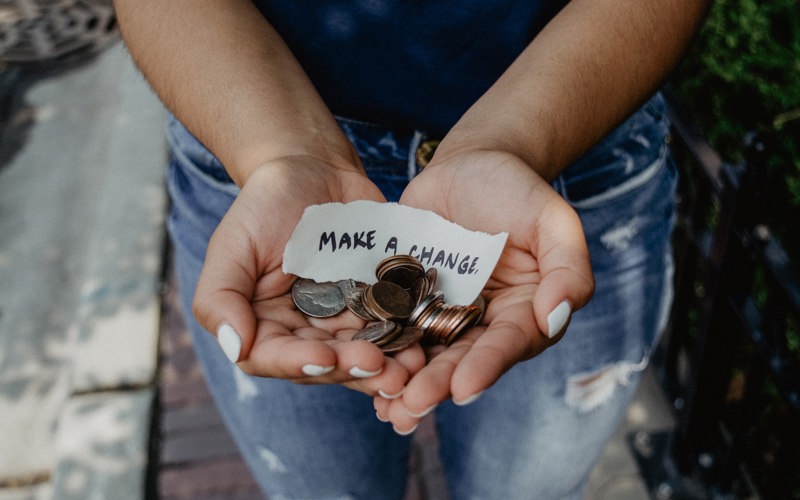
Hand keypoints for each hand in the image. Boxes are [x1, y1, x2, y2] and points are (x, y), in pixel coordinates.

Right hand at [192, 155, 425, 395]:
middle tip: (381, 367)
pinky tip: (425, 342)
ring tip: (411, 367)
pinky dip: (408, 338)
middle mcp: (304, 332)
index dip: (299, 363)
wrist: (313, 170)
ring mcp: (344, 320)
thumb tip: (235, 347)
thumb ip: (220, 297)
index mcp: (264, 325)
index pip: (274, 357)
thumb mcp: (232, 245)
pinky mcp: (377, 304)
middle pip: (326, 364)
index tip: (325, 358)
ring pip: (364, 354)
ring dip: (388, 366)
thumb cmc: (264, 205)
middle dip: (353, 369)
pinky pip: (393, 327)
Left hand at [375, 149, 594, 431]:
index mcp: (524, 312)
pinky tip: (359, 370)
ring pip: (425, 354)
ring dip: (406, 382)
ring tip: (386, 407)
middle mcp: (483, 322)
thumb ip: (567, 268)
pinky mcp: (408, 299)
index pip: (508, 344)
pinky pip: (394, 327)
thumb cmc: (518, 189)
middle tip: (412, 405)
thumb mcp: (553, 220)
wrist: (470, 164)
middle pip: (462, 359)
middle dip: (438, 384)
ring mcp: (443, 313)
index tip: (464, 388)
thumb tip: (556, 318)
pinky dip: (380, 349)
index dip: (487, 366)